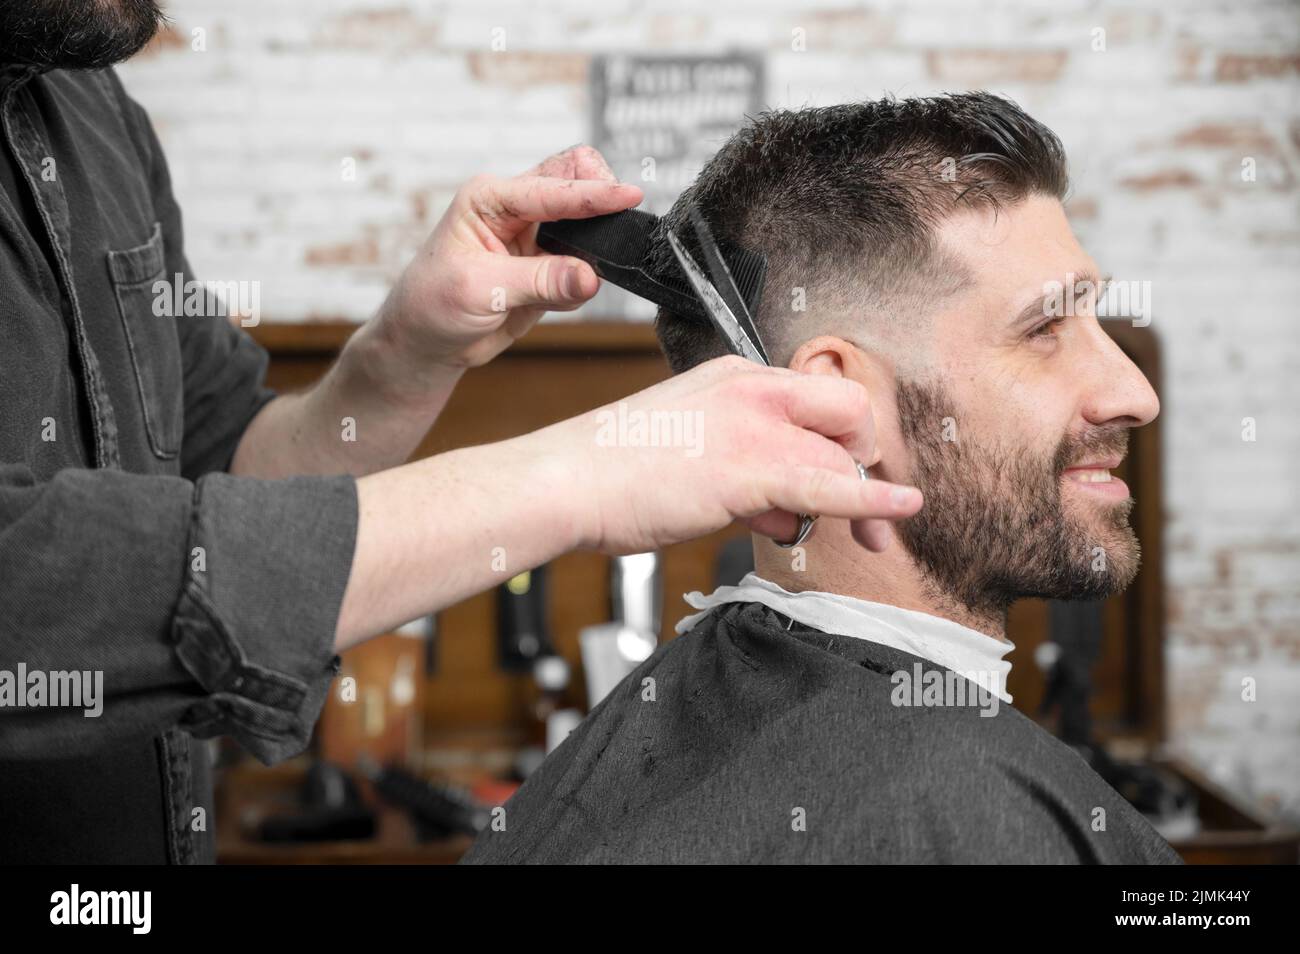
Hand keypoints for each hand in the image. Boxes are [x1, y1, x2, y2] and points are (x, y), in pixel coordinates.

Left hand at [377, 145, 642, 372]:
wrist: (426, 341)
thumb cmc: (433, 304)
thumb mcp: (481, 290)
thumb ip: (540, 281)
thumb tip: (590, 277)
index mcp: (490, 198)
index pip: (552, 189)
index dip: (593, 193)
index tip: (630, 195)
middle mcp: (515, 209)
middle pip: (574, 178)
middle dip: (600, 195)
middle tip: (620, 224)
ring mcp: (535, 236)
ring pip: (585, 221)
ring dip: (597, 241)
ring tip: (592, 270)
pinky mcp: (548, 266)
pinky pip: (584, 265)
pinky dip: (586, 278)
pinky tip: (563, 297)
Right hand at [551, 356, 923, 554]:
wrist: (566, 481)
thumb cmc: (613, 473)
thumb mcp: (690, 452)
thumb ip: (745, 469)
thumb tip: (787, 508)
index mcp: (734, 377)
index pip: (817, 396)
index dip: (844, 439)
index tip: (850, 474)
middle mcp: (749, 388)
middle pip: (847, 412)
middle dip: (865, 458)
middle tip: (867, 503)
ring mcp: (750, 424)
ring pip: (841, 452)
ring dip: (862, 497)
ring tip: (869, 531)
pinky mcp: (746, 467)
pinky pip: (829, 483)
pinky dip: (872, 499)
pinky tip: (899, 508)